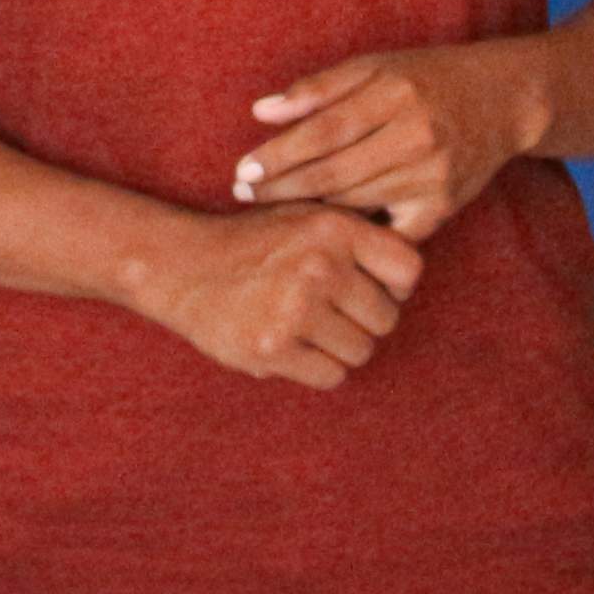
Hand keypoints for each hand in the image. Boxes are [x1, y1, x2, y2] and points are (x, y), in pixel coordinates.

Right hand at [125, 205, 424, 388]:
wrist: (183, 265)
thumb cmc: (255, 243)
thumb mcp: (306, 217)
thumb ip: (358, 238)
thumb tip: (411, 278)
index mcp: (334, 228)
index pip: (409, 271)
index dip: (395, 286)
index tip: (370, 287)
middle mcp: (319, 265)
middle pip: (386, 318)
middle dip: (363, 320)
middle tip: (329, 311)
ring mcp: (296, 309)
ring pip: (361, 351)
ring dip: (340, 347)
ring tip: (307, 326)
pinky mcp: (273, 349)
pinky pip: (331, 376)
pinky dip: (317, 368)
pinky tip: (291, 345)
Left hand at [233, 43, 542, 243]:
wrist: (502, 100)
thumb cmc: (426, 78)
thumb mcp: (375, 66)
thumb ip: (318, 89)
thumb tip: (260, 112)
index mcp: (395, 93)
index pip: (325, 129)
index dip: (280, 153)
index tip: (243, 170)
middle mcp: (417, 135)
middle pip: (335, 171)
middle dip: (283, 187)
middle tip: (243, 195)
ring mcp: (433, 176)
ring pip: (356, 202)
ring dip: (310, 208)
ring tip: (271, 209)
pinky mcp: (444, 207)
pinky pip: (387, 231)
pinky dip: (356, 233)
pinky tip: (325, 232)